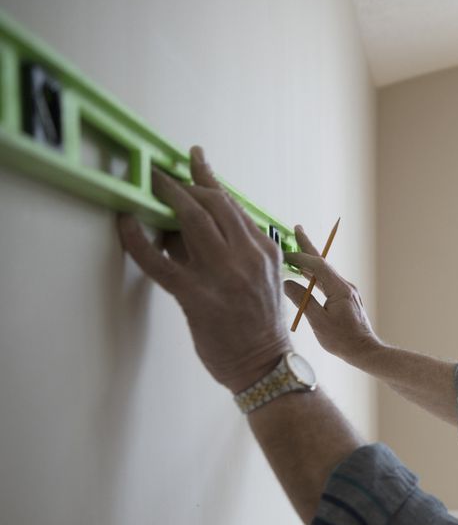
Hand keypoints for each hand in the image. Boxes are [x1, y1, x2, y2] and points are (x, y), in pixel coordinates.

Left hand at [117, 147, 291, 391]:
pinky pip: (158, 261)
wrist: (265, 365)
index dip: (209, 179)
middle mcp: (246, 257)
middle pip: (212, 204)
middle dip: (183, 183)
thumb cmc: (261, 326)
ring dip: (164, 197)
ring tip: (146, 185)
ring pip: (190, 220)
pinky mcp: (195, 295)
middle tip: (161, 174)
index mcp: (265, 252)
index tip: (194, 158)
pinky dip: (137, 239)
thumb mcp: (262, 281)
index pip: (233, 205)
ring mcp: (221, 275)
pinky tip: (126, 223)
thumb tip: (188, 230)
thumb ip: (235, 253)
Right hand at [282, 225, 382, 366]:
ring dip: (309, 261)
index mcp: (340, 289)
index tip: (287, 247)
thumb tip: (286, 284)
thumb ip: (302, 301)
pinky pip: (326, 282)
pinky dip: (313, 275)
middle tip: (297, 229)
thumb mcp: (318, 322)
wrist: (364, 351)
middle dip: (308, 247)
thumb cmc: (343, 340)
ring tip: (296, 249)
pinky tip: (305, 275)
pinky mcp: (344, 299)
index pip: (317, 265)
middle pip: (322, 263)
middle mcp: (345, 287)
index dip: (301, 254)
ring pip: (324, 272)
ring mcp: (346, 292)